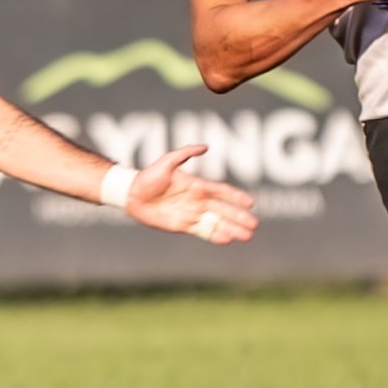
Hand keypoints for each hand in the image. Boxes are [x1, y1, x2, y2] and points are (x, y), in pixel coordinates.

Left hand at [123, 145, 259, 245]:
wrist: (132, 194)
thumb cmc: (148, 176)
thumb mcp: (166, 162)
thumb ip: (185, 154)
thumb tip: (205, 147)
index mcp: (198, 185)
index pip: (222, 191)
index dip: (236, 197)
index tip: (251, 203)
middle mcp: (198, 201)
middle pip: (224, 210)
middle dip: (240, 218)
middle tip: (255, 225)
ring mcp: (192, 214)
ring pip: (217, 223)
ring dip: (232, 229)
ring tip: (247, 237)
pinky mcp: (183, 225)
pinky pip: (202, 232)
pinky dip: (215, 236)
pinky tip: (227, 240)